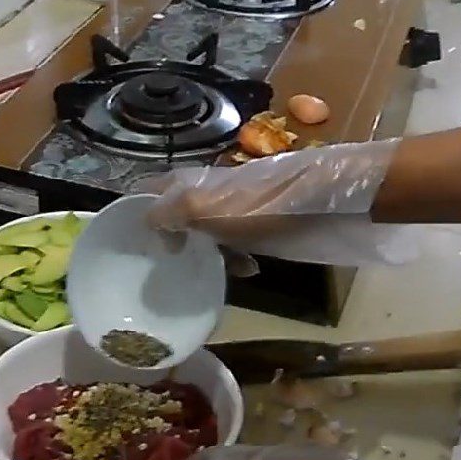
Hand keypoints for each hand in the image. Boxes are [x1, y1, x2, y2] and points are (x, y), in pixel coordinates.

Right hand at [145, 141, 413, 266]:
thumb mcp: (216, 210)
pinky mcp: (264, 223)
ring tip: (195, 275)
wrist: (335, 200)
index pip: (153, 190)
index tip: (125, 240)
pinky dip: (234, 257)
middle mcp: (212, 191)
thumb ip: (177, 212)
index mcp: (196, 183)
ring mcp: (239, 207)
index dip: (136, 210)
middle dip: (167, 237)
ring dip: (201, 251)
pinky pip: (237, 241)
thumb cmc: (271, 206)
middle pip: (177, 212)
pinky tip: (244, 272)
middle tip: (157, 267)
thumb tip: (146, 222)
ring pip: (206, 229)